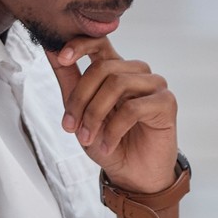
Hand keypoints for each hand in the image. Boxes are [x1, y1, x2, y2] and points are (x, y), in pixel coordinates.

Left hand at [51, 35, 177, 194]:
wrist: (133, 175)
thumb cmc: (109, 143)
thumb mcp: (80, 113)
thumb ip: (69, 81)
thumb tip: (50, 50)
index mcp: (117, 70)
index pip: (100, 43)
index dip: (80, 45)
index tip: (62, 57)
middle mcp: (137, 73)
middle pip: (103, 67)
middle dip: (80, 99)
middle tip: (70, 127)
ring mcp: (154, 85)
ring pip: (117, 84)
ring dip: (95, 114)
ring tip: (88, 138)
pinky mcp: (166, 103)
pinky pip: (133, 108)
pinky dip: (114, 130)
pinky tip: (108, 145)